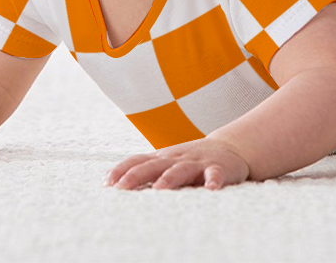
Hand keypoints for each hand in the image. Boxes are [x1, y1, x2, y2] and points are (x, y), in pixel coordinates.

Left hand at [104, 138, 250, 191]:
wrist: (229, 147)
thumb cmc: (190, 159)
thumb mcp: (166, 161)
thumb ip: (144, 170)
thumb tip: (110, 184)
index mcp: (163, 158)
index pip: (138, 160)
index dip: (121, 170)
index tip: (107, 184)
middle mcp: (177, 158)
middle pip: (155, 165)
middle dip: (137, 175)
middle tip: (121, 188)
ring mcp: (198, 162)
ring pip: (182, 169)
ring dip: (171, 177)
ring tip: (160, 188)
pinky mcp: (218, 168)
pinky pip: (216, 174)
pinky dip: (213, 180)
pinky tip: (211, 188)